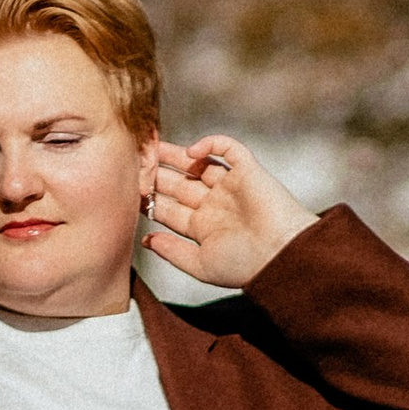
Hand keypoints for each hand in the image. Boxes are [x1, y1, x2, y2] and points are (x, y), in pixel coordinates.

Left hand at [141, 135, 316, 292]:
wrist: (281, 254)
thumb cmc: (245, 265)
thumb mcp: (200, 264)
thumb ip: (172, 252)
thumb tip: (147, 241)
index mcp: (203, 227)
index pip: (169, 208)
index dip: (149, 197)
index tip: (127, 187)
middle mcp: (215, 204)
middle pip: (179, 183)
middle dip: (156, 172)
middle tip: (133, 159)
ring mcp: (231, 186)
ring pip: (199, 163)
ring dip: (175, 155)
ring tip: (152, 145)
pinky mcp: (248, 170)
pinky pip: (228, 148)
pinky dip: (210, 144)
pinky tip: (192, 152)